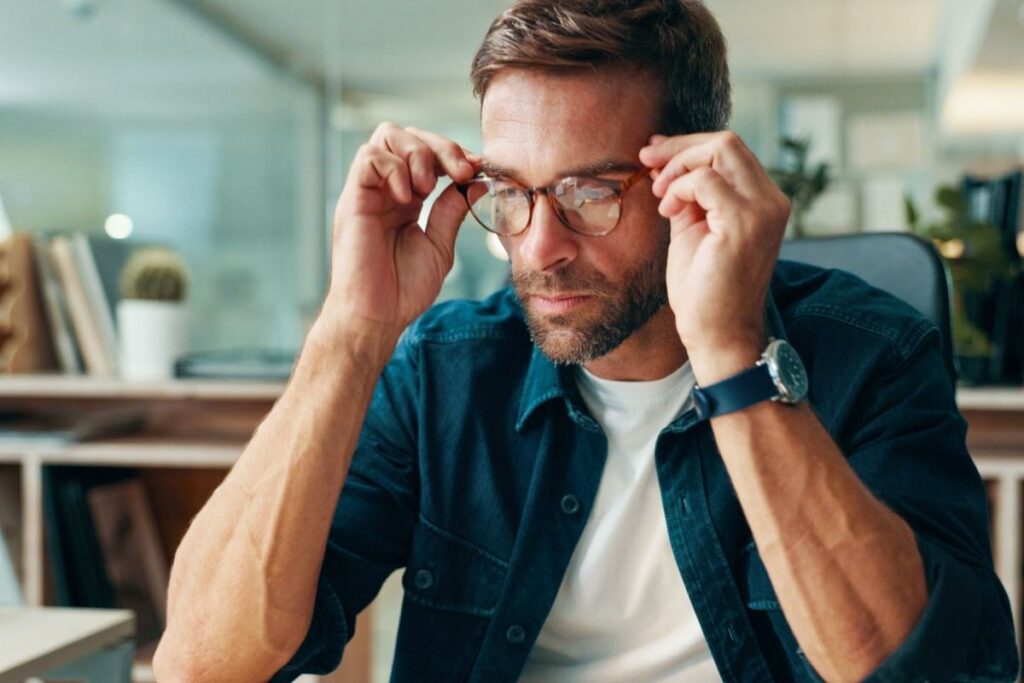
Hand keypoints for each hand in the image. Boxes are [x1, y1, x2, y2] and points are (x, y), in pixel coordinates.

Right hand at [322, 122, 476, 339]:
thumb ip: (452, 211)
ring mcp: (367, 192)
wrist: (377, 317)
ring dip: (417, 154)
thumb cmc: (402, 290)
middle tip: (460, 171)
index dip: (453, 153)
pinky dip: (394, 168)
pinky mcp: (353, 200)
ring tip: (427, 188)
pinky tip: (408, 197)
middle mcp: (385, 190)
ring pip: (386, 135)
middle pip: (407, 134)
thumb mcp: (439, 245)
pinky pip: (368, 157)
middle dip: (441, 145)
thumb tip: (476, 182)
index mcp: (406, 198)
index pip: (426, 152)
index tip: (477, 169)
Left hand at [639, 131, 788, 371]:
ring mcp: (762, 211)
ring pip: (720, 150)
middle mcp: (771, 201)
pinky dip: (679, 187)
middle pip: (726, 142)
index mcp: (763, 201)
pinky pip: (706, 180)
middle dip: (679, 147)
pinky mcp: (743, 225)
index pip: (730, 150)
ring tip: (660, 197)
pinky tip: (668, 213)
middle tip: (647, 162)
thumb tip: (665, 159)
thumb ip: (687, 196)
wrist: (716, 334)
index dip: (687, 146)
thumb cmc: (703, 289)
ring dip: (678, 167)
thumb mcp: (693, 230)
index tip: (654, 154)